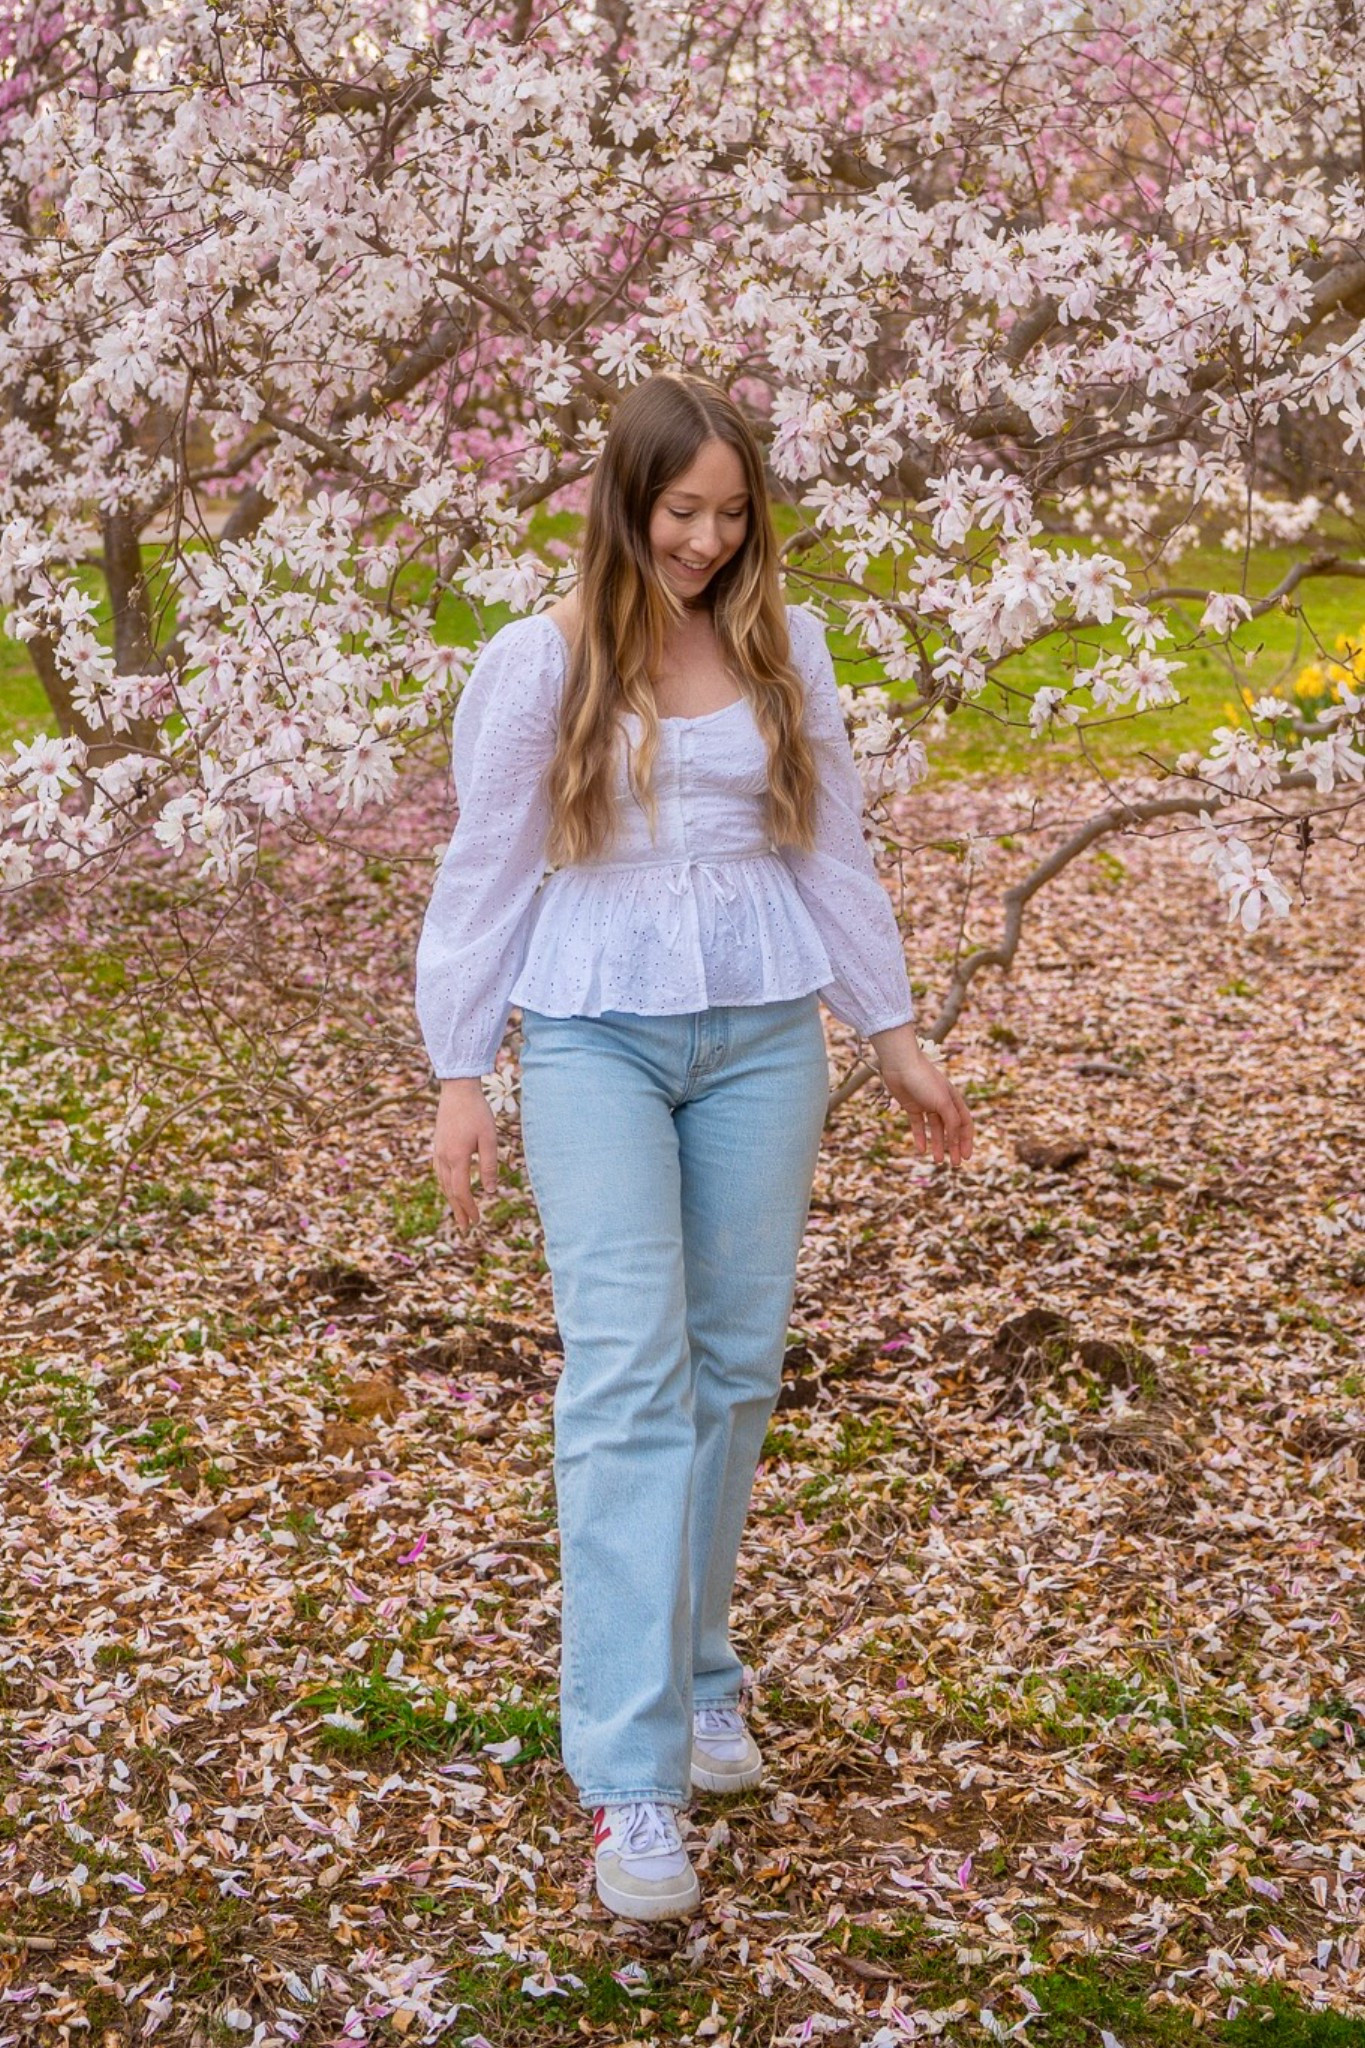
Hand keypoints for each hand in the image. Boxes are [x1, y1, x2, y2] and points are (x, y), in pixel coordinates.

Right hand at [433, 1077, 497, 1235]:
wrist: (457, 1090)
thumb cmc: (477, 1113)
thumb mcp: (489, 1139)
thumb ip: (489, 1166)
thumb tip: (490, 1191)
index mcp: (456, 1158)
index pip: (462, 1192)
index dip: (469, 1208)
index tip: (477, 1222)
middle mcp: (443, 1158)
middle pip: (450, 1192)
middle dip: (459, 1211)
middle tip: (466, 1228)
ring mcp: (438, 1152)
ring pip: (443, 1183)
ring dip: (452, 1200)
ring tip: (459, 1214)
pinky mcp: (438, 1146)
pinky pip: (439, 1172)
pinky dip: (446, 1186)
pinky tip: (450, 1189)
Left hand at [867, 1023, 973, 1168]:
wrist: (900, 1065)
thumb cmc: (924, 1079)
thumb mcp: (943, 1102)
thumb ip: (952, 1121)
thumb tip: (955, 1141)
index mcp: (954, 1100)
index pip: (965, 1124)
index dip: (967, 1140)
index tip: (967, 1157)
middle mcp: (942, 1103)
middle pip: (951, 1129)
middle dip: (954, 1147)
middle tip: (955, 1164)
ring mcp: (927, 1105)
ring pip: (935, 1129)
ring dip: (938, 1145)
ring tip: (937, 1161)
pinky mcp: (911, 1106)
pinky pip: (918, 1125)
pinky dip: (920, 1137)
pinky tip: (921, 1150)